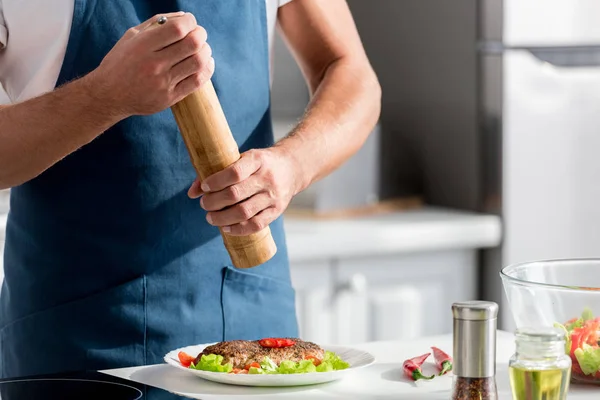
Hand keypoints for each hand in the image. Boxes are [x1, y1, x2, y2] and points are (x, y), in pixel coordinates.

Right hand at [87, 12, 214, 116]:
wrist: (108, 96)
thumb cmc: (120, 62)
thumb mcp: (131, 37)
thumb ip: (156, 23)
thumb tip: (184, 16)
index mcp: (143, 46)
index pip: (178, 29)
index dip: (190, 21)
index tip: (190, 21)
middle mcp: (154, 64)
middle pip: (192, 44)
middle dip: (201, 34)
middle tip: (199, 34)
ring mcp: (163, 83)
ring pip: (198, 63)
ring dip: (206, 51)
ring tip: (202, 48)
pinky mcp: (170, 98)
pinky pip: (197, 82)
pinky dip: (207, 69)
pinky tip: (205, 63)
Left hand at [188, 148, 302, 235]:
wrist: (292, 167)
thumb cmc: (259, 164)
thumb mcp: (242, 159)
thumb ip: (216, 173)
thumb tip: (192, 193)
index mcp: (257, 160)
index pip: (235, 172)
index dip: (216, 182)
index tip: (204, 187)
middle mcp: (267, 178)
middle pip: (236, 194)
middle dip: (214, 202)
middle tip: (204, 204)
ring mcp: (273, 196)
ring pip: (244, 212)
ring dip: (222, 218)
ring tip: (211, 217)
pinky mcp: (277, 210)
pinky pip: (256, 224)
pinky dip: (238, 229)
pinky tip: (226, 228)